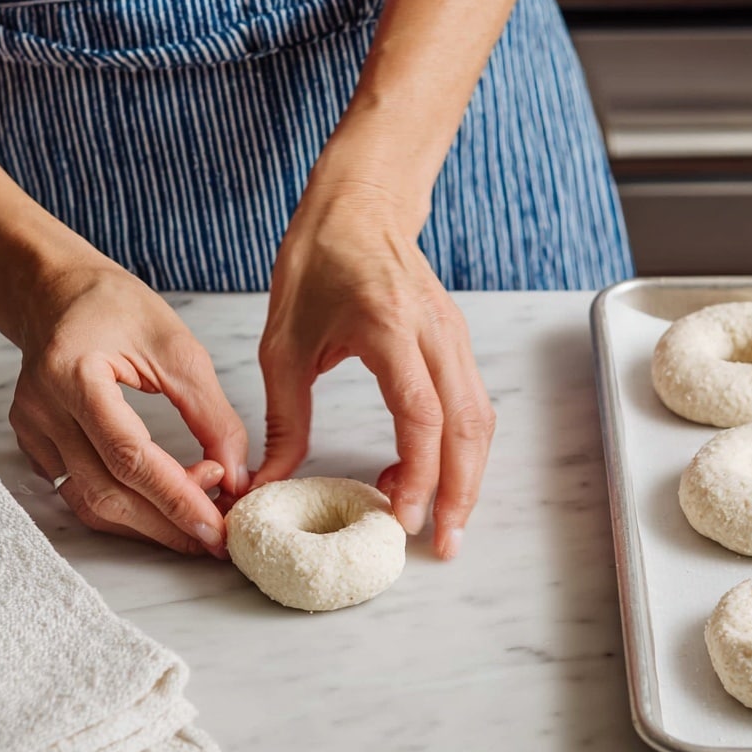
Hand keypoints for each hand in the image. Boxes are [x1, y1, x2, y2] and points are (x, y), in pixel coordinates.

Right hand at [10, 258, 248, 556]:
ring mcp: (33, 430)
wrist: (58, 292)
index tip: (217, 524)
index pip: (128, 455)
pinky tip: (164, 505)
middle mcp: (43, 408)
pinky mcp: (36, 443)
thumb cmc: (116, 306)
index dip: (176, 497)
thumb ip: (210, 413)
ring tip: (198, 527)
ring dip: (147, 524)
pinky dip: (125, 506)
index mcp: (75, 374)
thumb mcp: (177, 347)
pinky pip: (79, 491)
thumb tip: (237, 474)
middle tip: (217, 537)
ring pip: (89, 502)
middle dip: (167, 523)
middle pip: (106, 491)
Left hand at [256, 182, 495, 558]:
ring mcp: (454, 335)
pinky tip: (430, 473)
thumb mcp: (284, 343)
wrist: (359, 206)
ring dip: (468, 475)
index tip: (403, 518)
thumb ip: (284, 419)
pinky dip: (461, 446)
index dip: (421, 474)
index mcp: (390, 328)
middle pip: (468, 427)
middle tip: (440, 545)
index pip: (422, 415)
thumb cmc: (317, 263)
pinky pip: (473, 402)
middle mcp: (435, 333)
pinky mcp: (457, 340)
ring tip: (442, 522)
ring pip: (480, 419)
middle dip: (460, 493)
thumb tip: (270, 482)